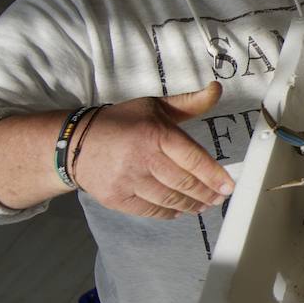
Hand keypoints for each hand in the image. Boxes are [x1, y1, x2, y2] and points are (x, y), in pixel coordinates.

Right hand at [74, 82, 234, 219]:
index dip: (213, 175)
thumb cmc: (123, 122)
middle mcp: (142, 158)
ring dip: (191, 205)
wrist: (75, 141)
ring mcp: (128, 181)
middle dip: (206, 193)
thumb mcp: (155, 106)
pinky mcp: (116, 198)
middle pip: (184, 183)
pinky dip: (168, 213)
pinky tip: (179, 211)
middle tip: (219, 197)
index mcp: (155, 133)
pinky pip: (150, 211)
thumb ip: (189, 102)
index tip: (228, 186)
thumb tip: (217, 89)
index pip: (192, 158)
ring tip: (204, 205)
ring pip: (169, 200)